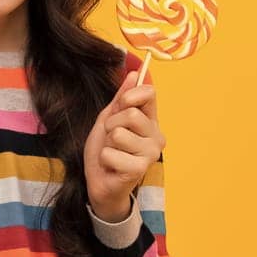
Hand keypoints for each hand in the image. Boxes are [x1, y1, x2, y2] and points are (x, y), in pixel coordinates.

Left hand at [83, 69, 164, 219]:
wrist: (100, 183)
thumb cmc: (106, 151)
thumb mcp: (109, 119)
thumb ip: (121, 98)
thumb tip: (134, 72)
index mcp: (151, 121)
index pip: (149, 94)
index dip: (130, 96)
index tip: (120, 105)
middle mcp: (156, 137)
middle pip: (131, 114)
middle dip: (112, 124)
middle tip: (111, 138)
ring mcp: (150, 154)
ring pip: (119, 134)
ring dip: (107, 143)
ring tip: (112, 153)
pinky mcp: (139, 169)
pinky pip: (111, 153)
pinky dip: (104, 159)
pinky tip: (112, 167)